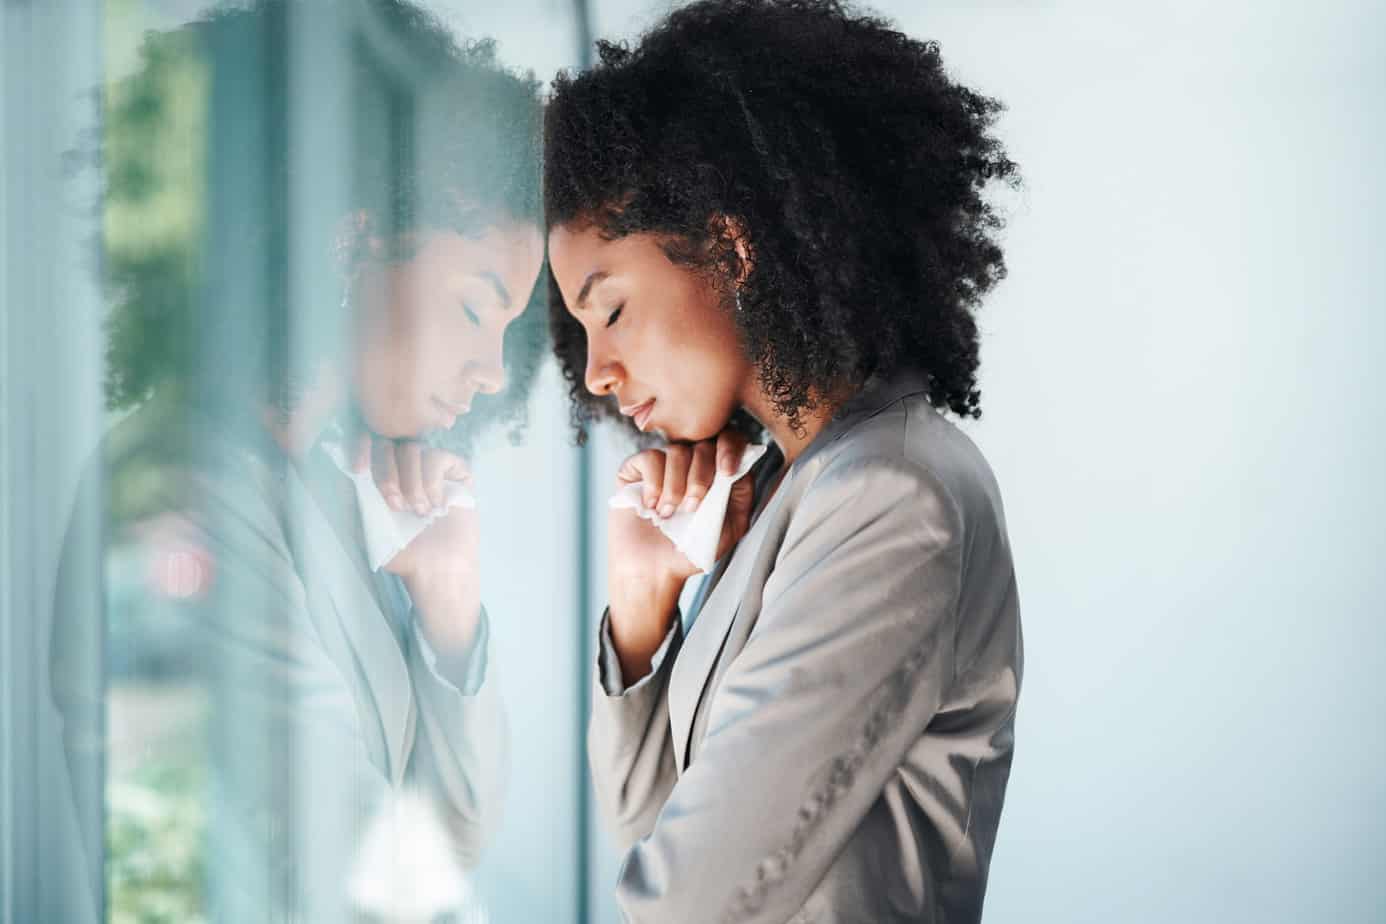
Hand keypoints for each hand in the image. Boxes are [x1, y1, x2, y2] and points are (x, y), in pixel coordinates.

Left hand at [356, 433, 480, 653]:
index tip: (359, 469)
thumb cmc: (403, 552)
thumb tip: (339, 469)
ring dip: (412, 482)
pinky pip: (440, 457)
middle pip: (390, 444)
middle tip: (395, 506)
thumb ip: (355, 498)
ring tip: (419, 512)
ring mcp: (432, 467)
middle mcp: (406, 467)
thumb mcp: (367, 526)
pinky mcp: (456, 472)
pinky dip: (433, 481)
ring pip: (415, 449)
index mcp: (383, 475)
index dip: (361, 448)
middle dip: (388, 474)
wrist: (436, 568)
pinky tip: (437, 505)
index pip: (369, 445)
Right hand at [606, 429, 755, 681]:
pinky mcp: (636, 469)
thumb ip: (741, 494)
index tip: (727, 472)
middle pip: (703, 445)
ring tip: (669, 514)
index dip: (731, 449)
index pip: (729, 440)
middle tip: (692, 508)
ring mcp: (662, 464)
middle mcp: (690, 463)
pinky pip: (649, 458)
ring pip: (676, 451)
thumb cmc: (693, 550)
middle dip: (701, 478)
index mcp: (715, 472)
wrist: (654, 570)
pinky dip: (654, 483)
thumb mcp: (731, 526)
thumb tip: (744, 464)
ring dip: (676, 486)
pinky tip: (651, 507)